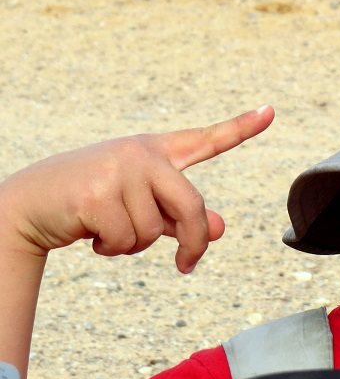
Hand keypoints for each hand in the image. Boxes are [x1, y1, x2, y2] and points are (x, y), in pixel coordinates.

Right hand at [0, 106, 273, 273]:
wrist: (29, 203)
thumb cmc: (91, 201)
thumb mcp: (140, 204)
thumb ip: (180, 215)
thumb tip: (220, 229)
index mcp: (157, 151)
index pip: (207, 139)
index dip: (242, 127)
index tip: (271, 112)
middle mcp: (142, 154)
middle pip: (191, 205)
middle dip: (192, 242)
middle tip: (188, 266)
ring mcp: (120, 171)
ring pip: (154, 231)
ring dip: (134, 245)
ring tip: (108, 231)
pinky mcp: (97, 195)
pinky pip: (126, 240)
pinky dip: (112, 249)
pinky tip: (91, 235)